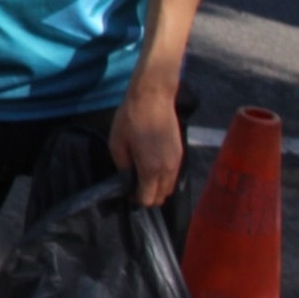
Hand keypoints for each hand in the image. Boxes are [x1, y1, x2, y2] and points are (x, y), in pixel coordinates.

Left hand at [111, 70, 185, 207]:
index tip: (126, 192)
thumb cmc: (131, 119)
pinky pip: (173, 175)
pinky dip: (164, 178)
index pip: (147, 199)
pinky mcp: (181, 153)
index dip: (135, 200)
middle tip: (134, 186)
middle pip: (161, 197)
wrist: (153, 97)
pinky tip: (152, 167)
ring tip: (143, 177)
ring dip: (157, 188)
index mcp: (151, 169)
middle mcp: (168, 169)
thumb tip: (127, 178)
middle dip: (148, 197)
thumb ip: (122, 166)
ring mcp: (177, 161)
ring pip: (169, 188)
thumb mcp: (117, 144)